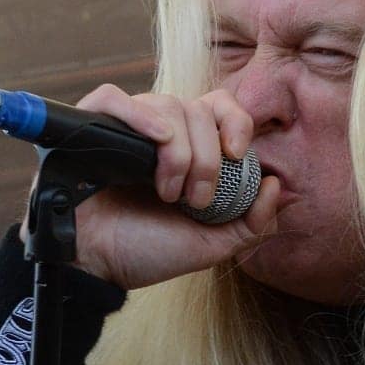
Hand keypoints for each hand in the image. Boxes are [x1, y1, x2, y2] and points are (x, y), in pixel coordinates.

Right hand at [19, 84, 284, 290]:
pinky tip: (152, 142)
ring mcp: (126, 128)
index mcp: (189, 148)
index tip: (236, 156)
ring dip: (177, 153)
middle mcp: (159, 131)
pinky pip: (113, 97)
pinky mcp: (91, 128)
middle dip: (206, 158)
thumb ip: (253, 222)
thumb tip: (273, 186)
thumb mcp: (212, 244)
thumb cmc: (147, 251)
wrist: (96, 267)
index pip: (220, 106)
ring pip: (165, 105)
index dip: (236, 122)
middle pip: (197, 108)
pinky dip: (137, 114)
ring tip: (166, 193)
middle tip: (194, 200)